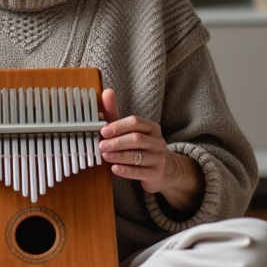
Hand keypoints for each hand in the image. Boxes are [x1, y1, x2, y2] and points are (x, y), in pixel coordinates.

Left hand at [98, 88, 203, 213]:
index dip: (118, 126)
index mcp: (152, 128)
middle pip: (136, 139)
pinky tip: (114, 168)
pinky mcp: (155, 174)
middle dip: (117, 142)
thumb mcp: (132, 131)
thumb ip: (116, 114)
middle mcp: (157, 142)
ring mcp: (158, 158)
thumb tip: (107, 92)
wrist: (165, 170)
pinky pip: (139, 172)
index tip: (103, 130)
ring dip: (118, 156)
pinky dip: (125, 170)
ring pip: (137, 156)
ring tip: (105, 156)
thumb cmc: (142, 147)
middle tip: (101, 145)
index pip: (136, 122)